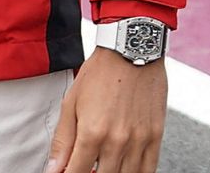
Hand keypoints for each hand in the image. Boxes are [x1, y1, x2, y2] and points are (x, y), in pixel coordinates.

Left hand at [48, 49, 166, 172]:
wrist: (132, 48)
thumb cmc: (101, 72)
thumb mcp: (71, 103)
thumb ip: (63, 141)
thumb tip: (53, 169)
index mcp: (92, 133)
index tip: (66, 172)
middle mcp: (117, 140)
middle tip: (86, 166)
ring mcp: (139, 139)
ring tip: (102, 167)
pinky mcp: (156, 134)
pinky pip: (149, 169)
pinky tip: (124, 170)